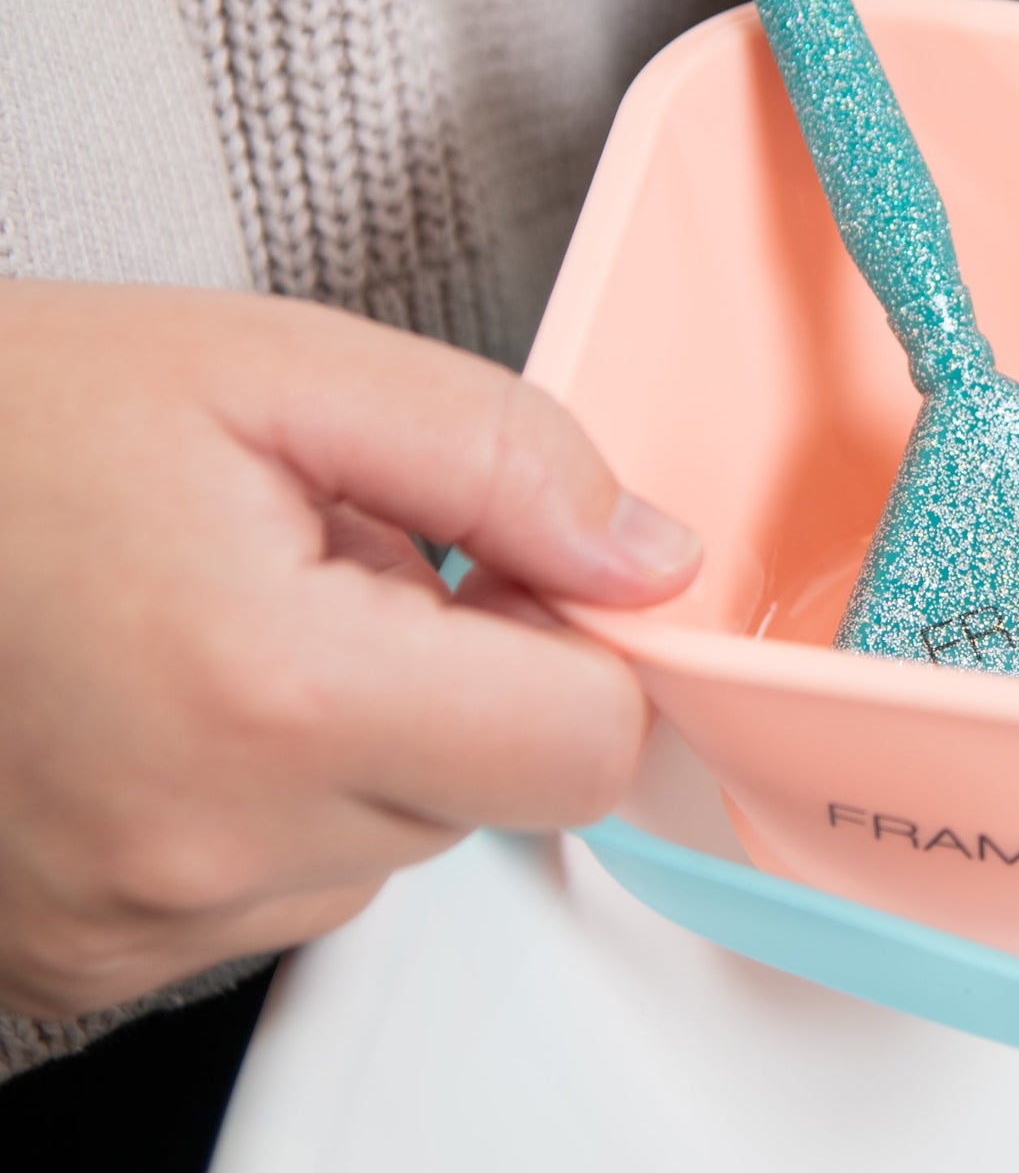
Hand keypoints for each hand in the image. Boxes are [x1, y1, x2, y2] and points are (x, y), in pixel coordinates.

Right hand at [0, 281, 696, 1020]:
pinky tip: (188, 691)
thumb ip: (505, 458)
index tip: (525, 568)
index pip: (583, 745)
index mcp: (273, 694)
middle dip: (466, 670)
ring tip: (240, 617)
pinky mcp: (89, 956)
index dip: (585, 640)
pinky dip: (279, 789)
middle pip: (495, 794)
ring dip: (368, 729)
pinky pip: (284, 883)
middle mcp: (204, 848)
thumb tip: (649, 558)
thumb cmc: (21, 420)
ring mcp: (137, 922)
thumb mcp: (287, 367)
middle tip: (338, 559)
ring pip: (396, 842)